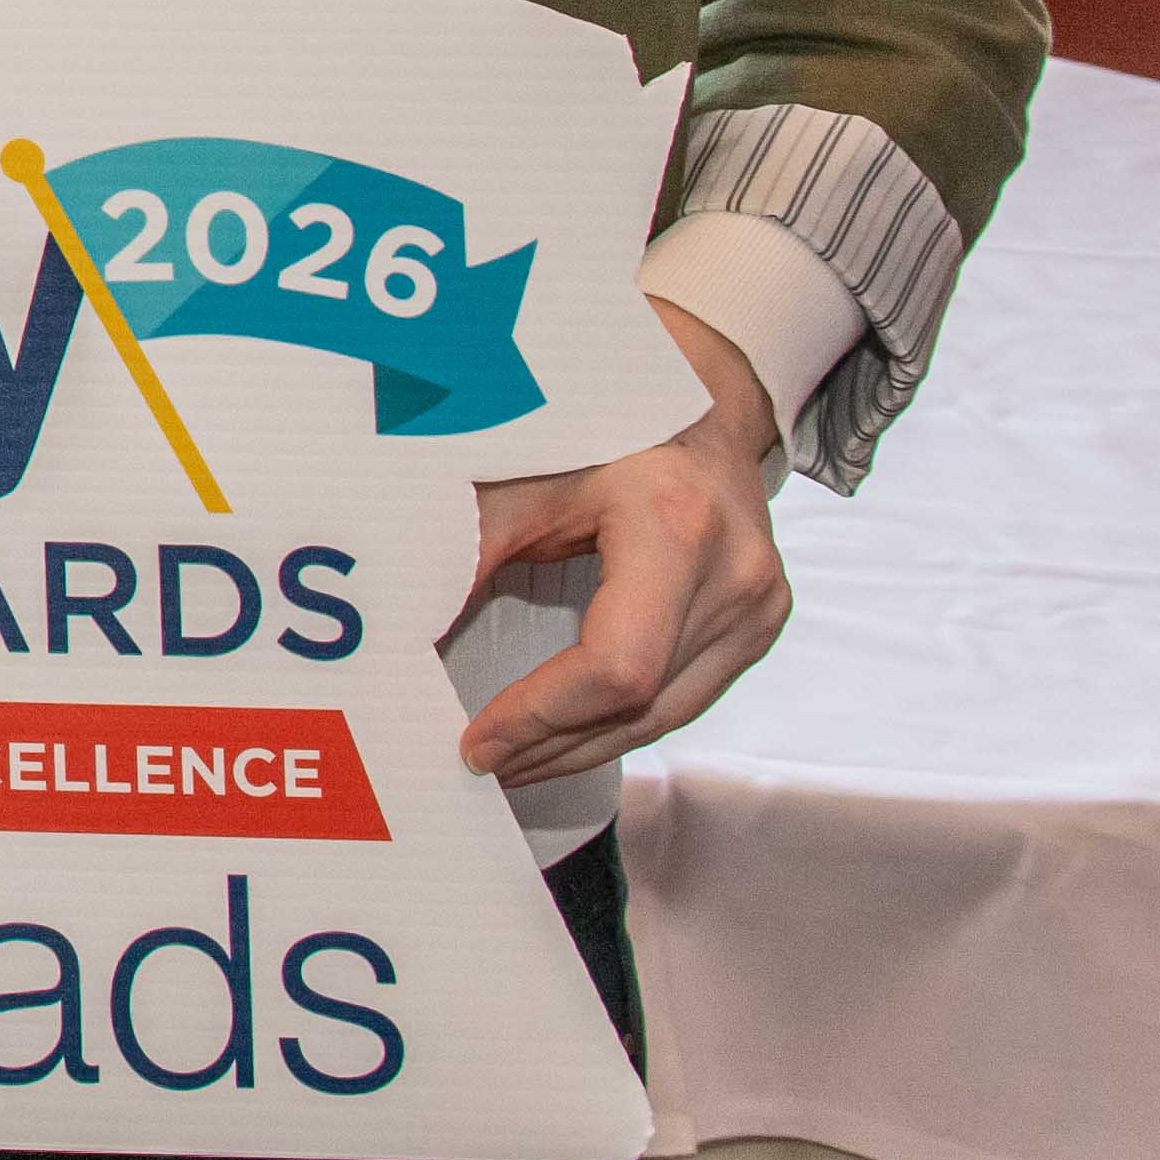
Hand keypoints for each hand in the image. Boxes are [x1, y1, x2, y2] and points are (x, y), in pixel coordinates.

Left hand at [456, 300, 794, 792]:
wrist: (692, 396)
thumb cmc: (597, 424)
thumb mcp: (522, 471)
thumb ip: (466, 546)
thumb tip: (398, 632)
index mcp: (675, 522)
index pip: (613, 666)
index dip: (540, 717)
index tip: (476, 743)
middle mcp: (734, 570)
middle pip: (639, 704)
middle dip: (552, 745)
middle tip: (479, 763)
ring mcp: (759, 603)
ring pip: (665, 714)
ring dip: (583, 747)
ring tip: (511, 760)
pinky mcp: (760, 622)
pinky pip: (686, 697)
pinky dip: (620, 722)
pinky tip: (565, 734)